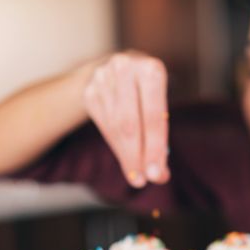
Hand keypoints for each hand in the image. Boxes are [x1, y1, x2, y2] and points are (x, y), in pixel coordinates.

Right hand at [83, 52, 169, 187]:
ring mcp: (102, 79)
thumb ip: (160, 139)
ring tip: (136, 174)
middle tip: (143, 181)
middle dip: (137, 157)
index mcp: (151, 69)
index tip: (155, 175)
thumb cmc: (147, 93)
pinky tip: (125, 155)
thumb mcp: (160, 106)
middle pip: (129, 125)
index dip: (154, 148)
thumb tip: (160, 176)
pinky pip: (102, 126)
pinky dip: (115, 145)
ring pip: (114, 127)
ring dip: (125, 155)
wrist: (118, 68)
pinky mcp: (89, 90)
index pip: (153, 116)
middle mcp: (124, 69)